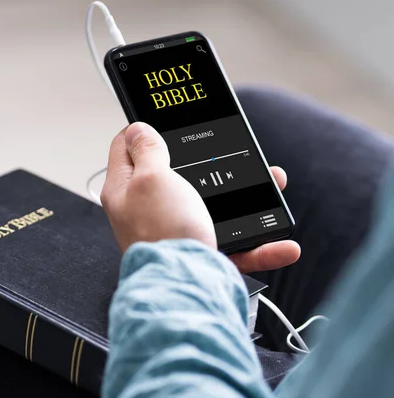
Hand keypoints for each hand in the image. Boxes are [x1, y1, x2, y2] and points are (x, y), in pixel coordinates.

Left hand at [101, 122, 299, 272]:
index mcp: (125, 189)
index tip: (165, 121)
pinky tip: (280, 243)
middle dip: (207, 160)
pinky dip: (259, 243)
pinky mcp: (200, 252)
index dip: (144, 129)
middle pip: (175, 173)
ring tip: (272, 182)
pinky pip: (236, 243)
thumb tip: (138, 129)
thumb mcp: (152, 178)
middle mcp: (146, 210)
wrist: (185, 287)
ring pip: (213, 205)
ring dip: (246, 195)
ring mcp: (174, 230)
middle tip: (226, 151)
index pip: (126, 146)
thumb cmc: (163, 232)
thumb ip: (147, 150)